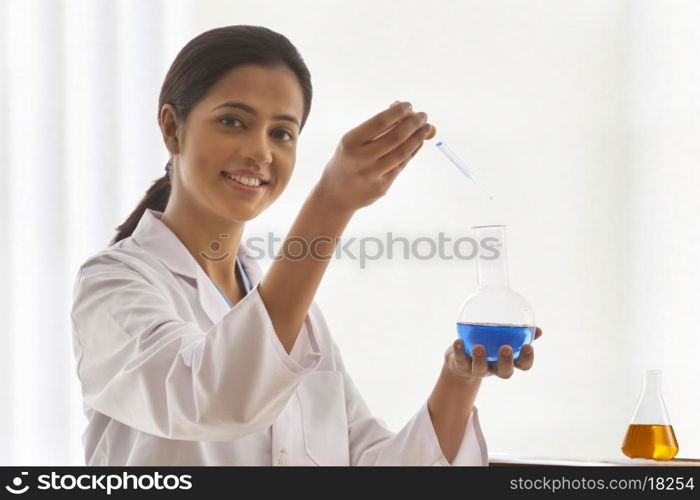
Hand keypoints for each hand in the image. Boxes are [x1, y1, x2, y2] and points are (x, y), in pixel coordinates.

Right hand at [317, 101, 433, 212]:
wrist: (336, 194)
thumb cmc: (349, 160)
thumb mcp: (353, 142)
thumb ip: (376, 127)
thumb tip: (402, 109)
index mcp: (350, 142)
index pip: (379, 122)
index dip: (397, 112)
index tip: (409, 105)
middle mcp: (360, 159)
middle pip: (394, 138)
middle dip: (412, 124)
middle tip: (423, 115)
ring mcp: (371, 175)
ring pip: (402, 153)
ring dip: (417, 138)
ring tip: (426, 128)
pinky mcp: (381, 187)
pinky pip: (401, 165)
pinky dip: (412, 151)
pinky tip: (418, 142)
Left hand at [443, 327, 542, 381]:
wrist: (461, 361)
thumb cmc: (488, 346)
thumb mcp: (503, 339)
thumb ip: (520, 334)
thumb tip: (538, 330)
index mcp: (508, 361)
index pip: (523, 365)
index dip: (527, 359)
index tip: (528, 346)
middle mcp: (494, 368)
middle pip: (504, 372)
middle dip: (506, 362)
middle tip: (506, 348)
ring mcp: (478, 369)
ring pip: (480, 369)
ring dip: (480, 359)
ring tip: (479, 347)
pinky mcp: (462, 365)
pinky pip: (460, 360)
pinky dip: (459, 351)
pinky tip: (458, 341)